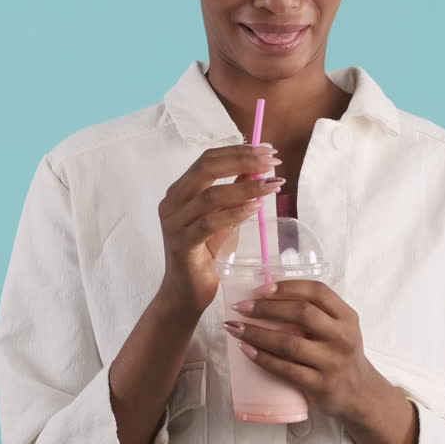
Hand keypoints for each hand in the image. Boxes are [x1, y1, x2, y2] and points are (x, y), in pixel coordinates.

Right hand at [156, 143, 284, 315]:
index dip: (239, 151)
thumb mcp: (224, 218)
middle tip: (272, 161)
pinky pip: (210, 223)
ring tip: (272, 184)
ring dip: (245, 187)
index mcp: (180, 191)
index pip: (208, 159)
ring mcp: (174, 223)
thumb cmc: (206, 254)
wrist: (186, 293)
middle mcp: (172, 202)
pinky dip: (236, 212)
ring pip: (210, 195)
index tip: (269, 150)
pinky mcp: (182, 245)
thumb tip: (258, 169)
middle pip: (206, 168)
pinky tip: (256, 207)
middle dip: (242, 160)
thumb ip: (234, 193)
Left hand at [221, 278, 389, 425]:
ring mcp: (332, 362)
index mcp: (346, 317)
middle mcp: (342, 337)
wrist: (359, 394)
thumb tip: (266, 294)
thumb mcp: (339, 328)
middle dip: (266, 307)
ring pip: (289, 343)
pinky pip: (286, 369)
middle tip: (241, 307)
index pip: (317, 291)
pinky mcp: (320, 385)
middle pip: (301, 313)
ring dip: (257, 333)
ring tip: (235, 328)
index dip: (287, 287)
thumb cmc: (340, 354)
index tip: (260, 289)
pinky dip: (263, 358)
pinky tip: (246, 350)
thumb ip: (315, 312)